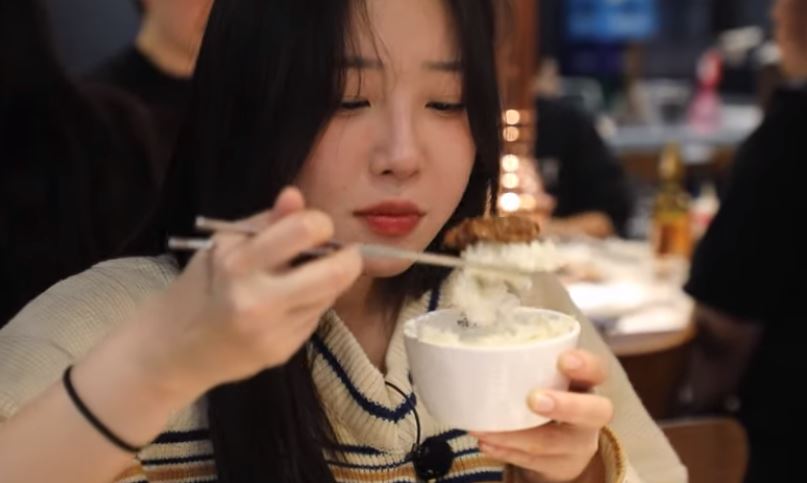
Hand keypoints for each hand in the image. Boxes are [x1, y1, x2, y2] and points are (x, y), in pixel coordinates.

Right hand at [130, 186, 362, 399]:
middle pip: (334, 274)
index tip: (319, 226)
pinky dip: (311, 305)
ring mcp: (272, 332)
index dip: (320, 223)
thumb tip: (296, 196)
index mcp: (238, 264)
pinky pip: (314, 318)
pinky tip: (288, 304)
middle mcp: (258, 301)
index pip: (302, 232)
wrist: (174, 349)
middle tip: (347, 253)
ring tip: (308, 276)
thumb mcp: (224, 246)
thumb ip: (265, 222)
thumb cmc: (200, 287)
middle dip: (349, 258)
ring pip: (329, 297)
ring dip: (329, 282)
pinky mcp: (282, 352)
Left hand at [473, 350, 612, 481]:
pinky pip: (533, 462)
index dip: (586, 365)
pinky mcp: (560, 467)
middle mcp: (591, 416)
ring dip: (514, 436)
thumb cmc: (548, 397)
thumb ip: (530, 364)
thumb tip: (486, 349)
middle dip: (564, 405)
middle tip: (533, 399)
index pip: (598, 371)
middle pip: (593, 412)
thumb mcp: (547, 379)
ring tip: (483, 429)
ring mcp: (577, 445)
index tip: (564, 359)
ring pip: (551, 442)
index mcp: (587, 385)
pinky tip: (486, 444)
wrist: (559, 447)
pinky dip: (506, 452)